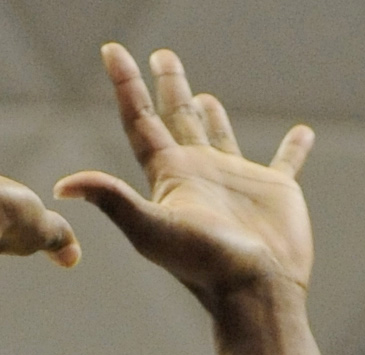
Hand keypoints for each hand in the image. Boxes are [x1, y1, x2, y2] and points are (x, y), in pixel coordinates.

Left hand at [56, 45, 313, 312]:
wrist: (256, 293)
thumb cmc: (205, 266)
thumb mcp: (151, 230)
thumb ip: (111, 200)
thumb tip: (62, 187)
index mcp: (171, 176)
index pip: (141, 122)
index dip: (125, 86)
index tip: (112, 51)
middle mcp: (201, 174)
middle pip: (178, 120)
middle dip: (169, 87)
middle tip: (162, 56)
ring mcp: (239, 183)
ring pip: (221, 138)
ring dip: (212, 116)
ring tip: (205, 96)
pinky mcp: (277, 194)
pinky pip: (286, 162)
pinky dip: (294, 148)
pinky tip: (303, 133)